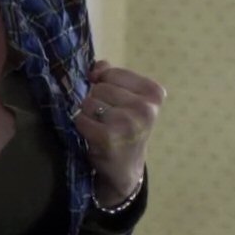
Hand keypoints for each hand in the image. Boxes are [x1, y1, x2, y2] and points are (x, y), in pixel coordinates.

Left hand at [73, 60, 165, 206]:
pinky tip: (94, 136)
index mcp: (154, 93)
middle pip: (99, 88)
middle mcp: (146, 108)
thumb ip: (111, 75)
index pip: (111, 73)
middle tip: (108, 119)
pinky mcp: (109, 137)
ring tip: (102, 127)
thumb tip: (96, 68)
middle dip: (97, 101)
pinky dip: (82, 126)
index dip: (104, 85)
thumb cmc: (124, 126)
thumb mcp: (126, 97)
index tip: (115, 102)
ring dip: (89, 114)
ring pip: (88, 102)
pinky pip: (80, 118)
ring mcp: (129, 123)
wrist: (125, 167)